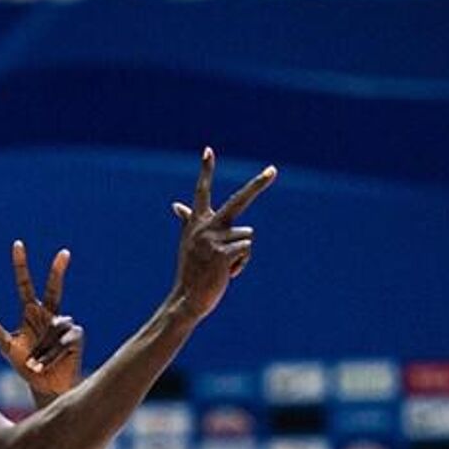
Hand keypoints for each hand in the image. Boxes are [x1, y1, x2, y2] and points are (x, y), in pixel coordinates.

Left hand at [0, 240, 85, 400]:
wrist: (45, 386)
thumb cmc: (26, 365)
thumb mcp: (7, 348)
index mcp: (31, 312)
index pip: (25, 284)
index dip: (21, 265)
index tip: (18, 245)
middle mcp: (49, 314)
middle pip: (54, 288)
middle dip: (58, 270)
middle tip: (64, 252)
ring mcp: (64, 324)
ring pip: (51, 330)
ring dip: (40, 350)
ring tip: (34, 364)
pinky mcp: (76, 335)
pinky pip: (61, 342)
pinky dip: (49, 356)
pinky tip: (44, 365)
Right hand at [170, 147, 273, 319]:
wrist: (188, 298)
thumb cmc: (192, 269)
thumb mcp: (189, 241)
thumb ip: (186, 220)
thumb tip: (175, 204)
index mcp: (197, 221)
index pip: (202, 191)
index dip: (205, 170)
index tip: (208, 150)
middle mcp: (206, 226)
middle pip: (239, 200)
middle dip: (258, 184)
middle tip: (273, 169)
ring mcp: (214, 239)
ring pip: (247, 236)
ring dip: (242, 254)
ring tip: (224, 266)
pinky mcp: (223, 253)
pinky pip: (246, 250)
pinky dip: (241, 264)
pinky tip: (226, 274)